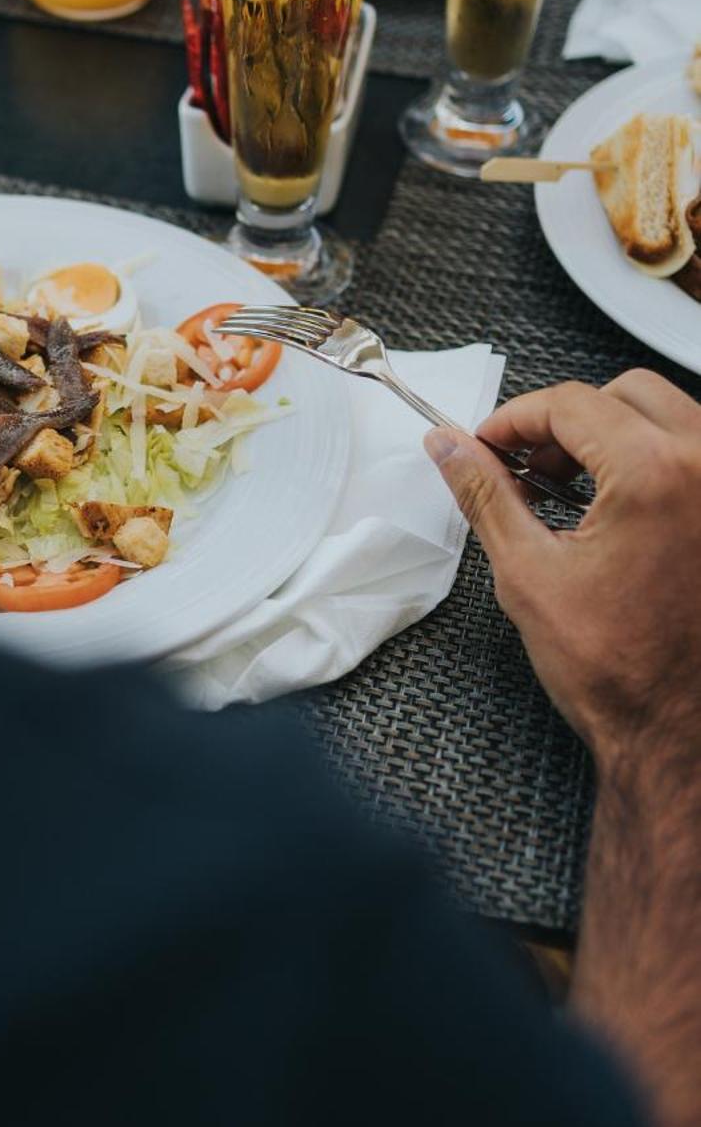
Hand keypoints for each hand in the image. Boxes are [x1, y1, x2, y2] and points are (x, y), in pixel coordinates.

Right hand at [424, 372, 700, 785]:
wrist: (677, 732)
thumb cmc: (618, 671)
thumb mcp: (527, 572)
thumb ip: (485, 494)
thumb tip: (450, 448)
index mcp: (656, 473)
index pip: (572, 404)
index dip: (514, 420)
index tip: (486, 446)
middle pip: (625, 394)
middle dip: (565, 421)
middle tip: (525, 466)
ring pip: (667, 416)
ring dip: (610, 437)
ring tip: (566, 489)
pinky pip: (691, 457)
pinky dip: (649, 463)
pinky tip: (613, 509)